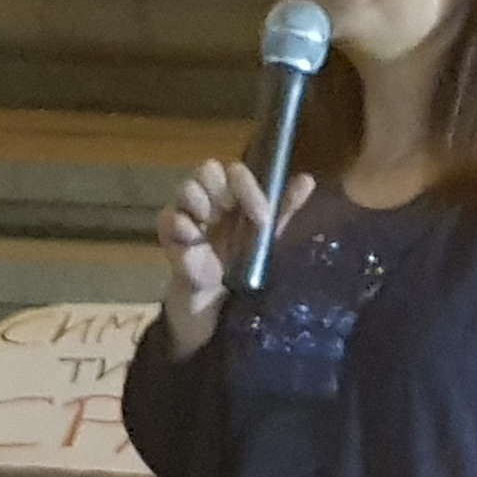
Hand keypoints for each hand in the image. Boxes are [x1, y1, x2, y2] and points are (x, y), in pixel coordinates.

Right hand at [154, 159, 310, 356]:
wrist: (217, 306)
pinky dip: (181, 224)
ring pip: (187, 188)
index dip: (247, 186)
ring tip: (210, 224)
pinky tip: (195, 238)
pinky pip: (168, 218)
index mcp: (234, 197)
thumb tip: (308, 179)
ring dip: (200, 202)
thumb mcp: (268, 239)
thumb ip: (284, 208)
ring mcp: (187, 216)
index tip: (260, 216)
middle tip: (229, 212)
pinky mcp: (170, 238)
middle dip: (220, 188)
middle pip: (207, 170)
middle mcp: (210, 200)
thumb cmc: (242, 265)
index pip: (235, 171)